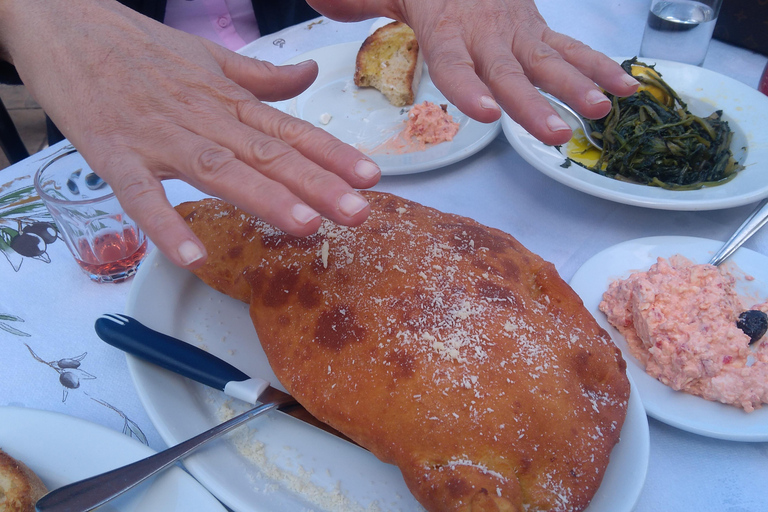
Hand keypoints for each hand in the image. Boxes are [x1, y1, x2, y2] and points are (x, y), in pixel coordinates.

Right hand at [0, 0, 380, 268]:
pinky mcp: (114, 154)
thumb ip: (261, 77)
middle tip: (356, 212)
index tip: (370, 178)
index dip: (332, 154)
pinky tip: (193, 255)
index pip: (289, 130)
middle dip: (315, 185)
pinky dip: (165, 224)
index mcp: (227, 100)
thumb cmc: (138, 47)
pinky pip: (141, 195)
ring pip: (219, 170)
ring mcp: (159, 137)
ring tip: (304, 226)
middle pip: (266, 155)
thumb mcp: (208, 57)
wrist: (64, 23)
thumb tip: (309, 76)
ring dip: (262, 199)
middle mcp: (202, 118)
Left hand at [309, 0, 638, 144]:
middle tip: (555, 134)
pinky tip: (626, 92)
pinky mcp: (538, 33)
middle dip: (534, 105)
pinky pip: (572, 50)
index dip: (469, 87)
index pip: (454, 62)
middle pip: (509, 73)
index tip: (484, 113)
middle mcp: (486, 32)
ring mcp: (518, 32)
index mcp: (444, 26)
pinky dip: (600, 69)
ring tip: (600, 113)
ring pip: (549, 62)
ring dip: (577, 88)